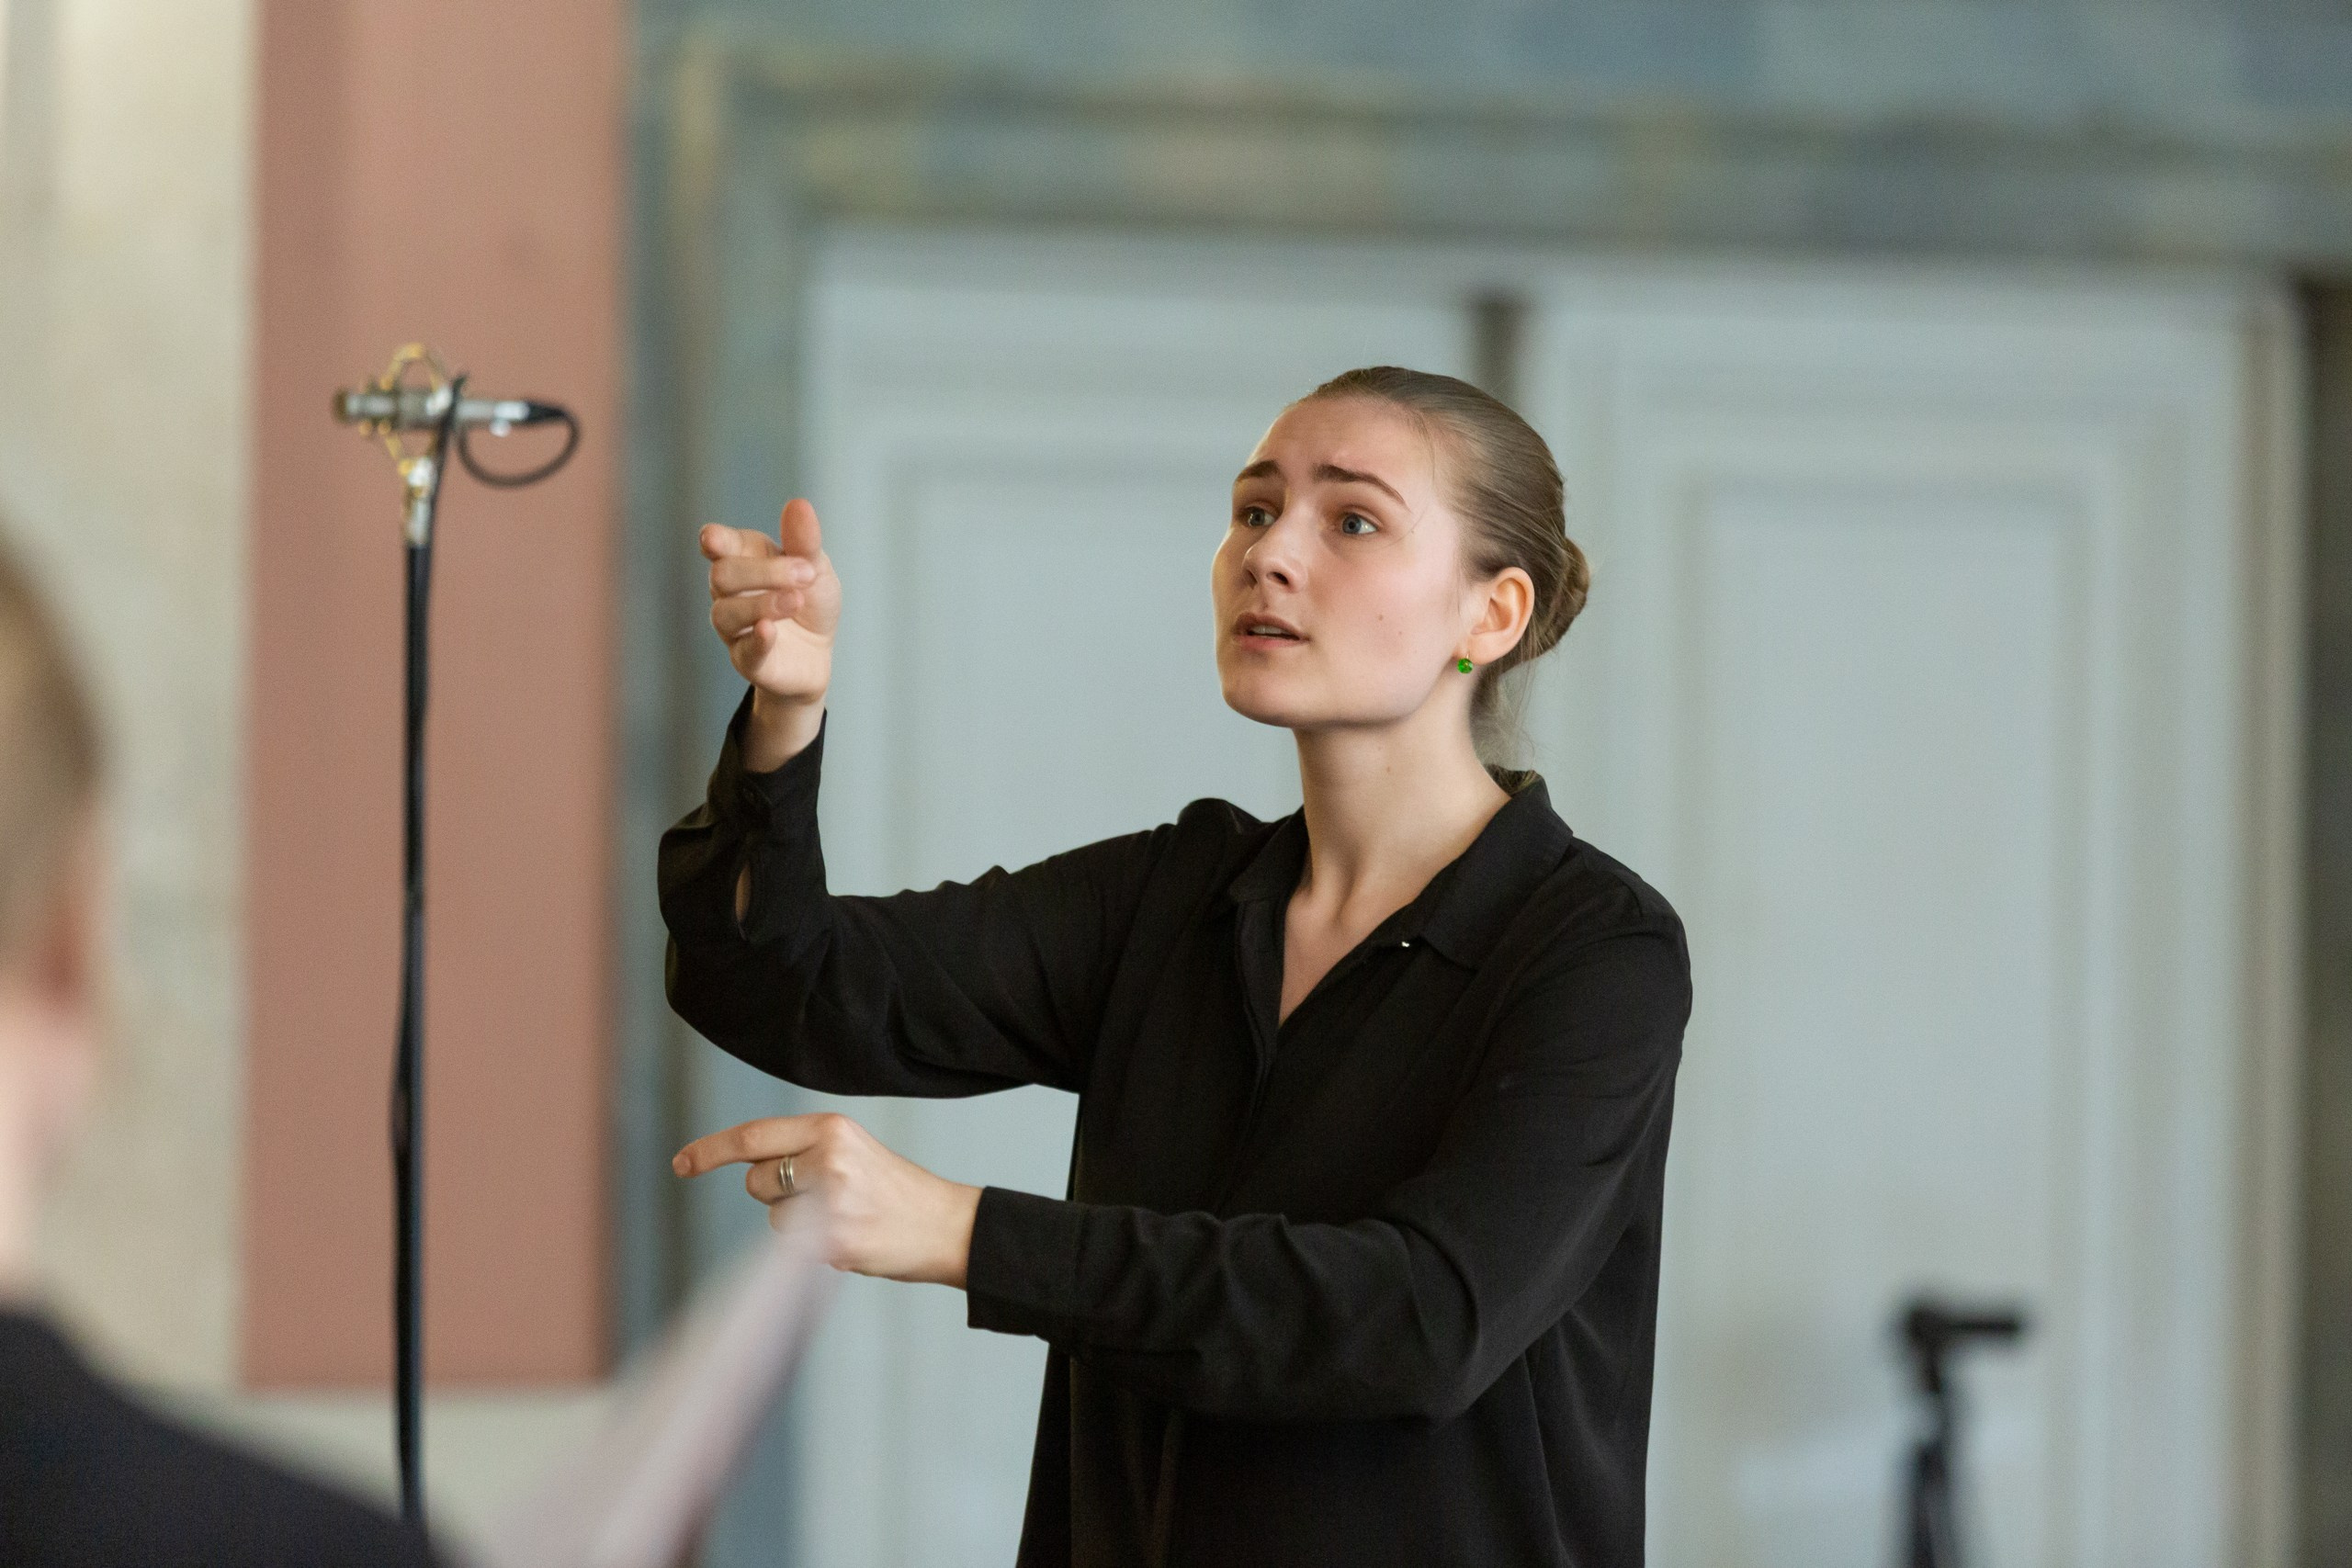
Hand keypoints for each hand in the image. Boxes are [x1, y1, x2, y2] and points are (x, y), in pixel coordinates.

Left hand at [672, 1112, 980, 1287]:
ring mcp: (831, 1200)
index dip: (710, 1150)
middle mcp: (828, 1158)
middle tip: (824, 1199)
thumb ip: (805, 1152)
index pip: (753, 1136)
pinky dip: (812, 1249)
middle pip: (757, 1181)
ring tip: (844, 1221)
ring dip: (796, 1227)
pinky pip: (793, 1245)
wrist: (946, 1225)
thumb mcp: (852, 1151)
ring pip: (774, 1218)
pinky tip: (849, 1241)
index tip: (682, 1162)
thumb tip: (751, 1169)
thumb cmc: (895, 1192)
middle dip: (776, 1195)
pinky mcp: (834, 1238)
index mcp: (832, 1128)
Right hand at [701, 499, 840, 768]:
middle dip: (765, 571)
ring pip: (726, 612)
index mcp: (743, 559)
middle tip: (807, 573)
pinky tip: (768, 629)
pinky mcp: (747, 660)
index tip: (714, 539)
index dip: (715, 541)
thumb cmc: (809, 601)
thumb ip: (804, 540)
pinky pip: (745, 650)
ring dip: (764, 603)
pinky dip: (757, 638)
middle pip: (723, 575)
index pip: (718, 545)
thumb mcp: (815, 567)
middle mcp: (729, 593)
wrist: (817, 653)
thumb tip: (799, 504)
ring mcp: (734, 628)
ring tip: (796, 601)